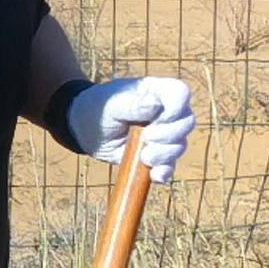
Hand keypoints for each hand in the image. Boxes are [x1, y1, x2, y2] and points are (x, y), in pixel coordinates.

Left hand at [62, 73, 194, 181]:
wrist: (82, 129)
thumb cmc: (96, 108)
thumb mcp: (110, 105)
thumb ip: (131, 105)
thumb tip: (156, 105)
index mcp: (156, 92)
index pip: (181, 93)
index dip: (176, 107)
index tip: (158, 118)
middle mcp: (165, 112)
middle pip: (186, 122)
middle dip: (168, 135)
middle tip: (146, 137)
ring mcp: (163, 134)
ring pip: (180, 145)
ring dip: (164, 154)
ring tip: (143, 156)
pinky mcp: (156, 154)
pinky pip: (170, 165)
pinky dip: (165, 172)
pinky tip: (154, 175)